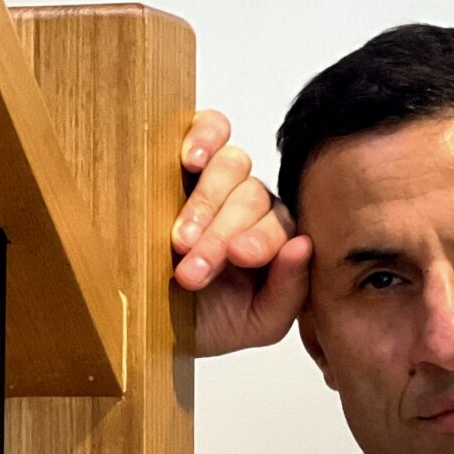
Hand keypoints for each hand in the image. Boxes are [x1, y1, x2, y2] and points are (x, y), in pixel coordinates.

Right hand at [172, 109, 312, 357]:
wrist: (150, 326)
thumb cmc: (206, 322)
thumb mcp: (257, 322)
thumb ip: (289, 291)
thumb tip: (302, 245)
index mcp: (275, 240)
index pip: (282, 225)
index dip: (260, 238)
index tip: (237, 257)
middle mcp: (252, 206)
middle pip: (254, 196)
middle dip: (220, 235)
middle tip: (192, 269)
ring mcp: (220, 180)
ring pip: (233, 165)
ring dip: (204, 203)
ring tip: (178, 240)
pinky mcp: (188, 157)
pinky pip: (210, 127)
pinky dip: (204, 136)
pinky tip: (190, 160)